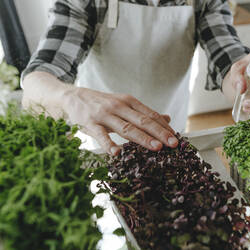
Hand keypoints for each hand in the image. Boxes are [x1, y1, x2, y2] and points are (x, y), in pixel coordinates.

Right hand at [62, 88, 178, 154]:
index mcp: (129, 102)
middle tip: (173, 144)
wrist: (72, 96)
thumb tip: (167, 118)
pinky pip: (101, 135)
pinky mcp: (90, 123)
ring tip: (155, 148)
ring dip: (142, 138)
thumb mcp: (124, 104)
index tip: (177, 138)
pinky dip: (109, 144)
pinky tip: (117, 153)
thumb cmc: (101, 104)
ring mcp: (105, 115)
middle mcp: (119, 106)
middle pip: (143, 121)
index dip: (164, 127)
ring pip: (126, 128)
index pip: (151, 115)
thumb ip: (143, 113)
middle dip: (160, 133)